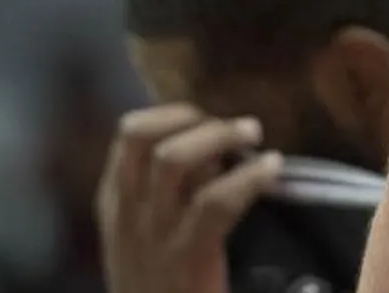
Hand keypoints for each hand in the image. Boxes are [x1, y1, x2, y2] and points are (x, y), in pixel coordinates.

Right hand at [95, 104, 281, 292]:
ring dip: (220, 137)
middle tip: (241, 128)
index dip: (172, 113)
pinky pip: (215, 201)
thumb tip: (216, 147)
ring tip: (255, 135)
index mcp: (115, 204)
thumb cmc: (164, 285)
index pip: (130, 135)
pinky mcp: (185, 259)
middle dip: (199, 121)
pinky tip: (273, 168)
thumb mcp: (150, 235)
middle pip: (149, 139)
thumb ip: (173, 191)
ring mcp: (152, 237)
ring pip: (174, 161)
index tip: (206, 118)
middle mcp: (127, 215)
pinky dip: (249, 176)